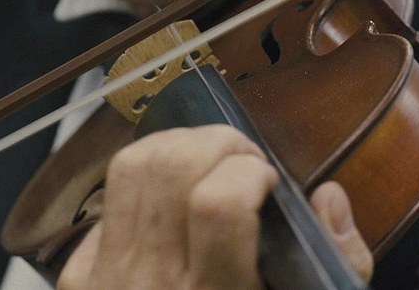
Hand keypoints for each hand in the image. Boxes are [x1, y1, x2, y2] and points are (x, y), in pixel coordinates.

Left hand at [57, 124, 372, 288]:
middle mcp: (152, 284)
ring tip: (206, 159)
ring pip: (130, 169)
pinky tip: (167, 198)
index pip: (219, 205)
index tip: (267, 179)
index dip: (249, 171)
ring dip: (175, 145)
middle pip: (170, 169)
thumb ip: (338, 265)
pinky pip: (105, 203)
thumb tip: (326, 197)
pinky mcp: (80, 278)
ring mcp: (106, 278)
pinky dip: (140, 183)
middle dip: (215, 142)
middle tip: (240, 158)